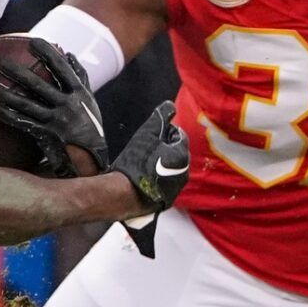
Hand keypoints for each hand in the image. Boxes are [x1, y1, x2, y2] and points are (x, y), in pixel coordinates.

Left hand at [0, 37, 109, 176]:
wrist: (92, 160)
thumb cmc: (90, 126)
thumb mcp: (89, 100)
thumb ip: (80, 77)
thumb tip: (69, 54)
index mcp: (79, 93)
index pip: (62, 69)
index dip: (48, 54)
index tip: (34, 41)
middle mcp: (68, 105)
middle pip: (40, 85)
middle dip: (21, 73)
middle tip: (3, 63)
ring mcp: (57, 121)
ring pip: (27, 105)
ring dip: (7, 94)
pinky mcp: (47, 136)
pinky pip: (23, 123)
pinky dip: (8, 115)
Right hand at [109, 100, 188, 215]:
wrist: (123, 195)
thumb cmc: (135, 163)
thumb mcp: (146, 134)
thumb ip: (160, 118)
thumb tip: (170, 105)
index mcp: (182, 155)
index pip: (178, 135)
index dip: (164, 132)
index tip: (150, 136)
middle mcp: (184, 172)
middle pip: (176, 153)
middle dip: (164, 149)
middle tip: (146, 149)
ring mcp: (176, 189)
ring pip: (171, 169)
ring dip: (162, 164)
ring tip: (143, 164)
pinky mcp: (167, 200)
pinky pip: (165, 184)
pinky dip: (158, 179)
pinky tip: (144, 178)